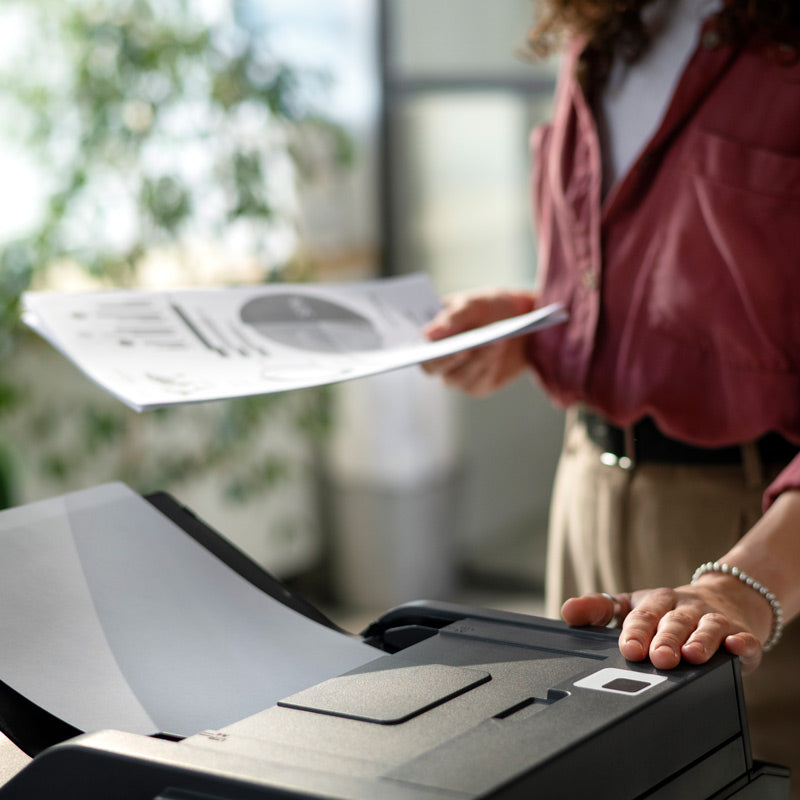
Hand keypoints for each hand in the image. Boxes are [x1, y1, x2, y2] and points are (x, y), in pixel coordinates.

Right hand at [421, 288, 537, 396]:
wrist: (518, 321)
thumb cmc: (487, 309)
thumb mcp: (472, 304)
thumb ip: (451, 318)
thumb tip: (428, 334)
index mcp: (430, 338)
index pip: (418, 351)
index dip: (421, 350)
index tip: (431, 341)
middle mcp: (439, 361)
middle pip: (433, 368)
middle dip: (449, 358)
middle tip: (465, 347)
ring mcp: (458, 376)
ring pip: (459, 377)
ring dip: (476, 359)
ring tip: (494, 340)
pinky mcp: (479, 385)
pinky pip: (480, 381)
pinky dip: (489, 365)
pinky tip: (498, 350)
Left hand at [561, 580, 772, 673]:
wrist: (726, 598)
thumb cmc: (669, 610)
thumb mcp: (633, 605)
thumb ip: (599, 609)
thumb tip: (567, 612)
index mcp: (655, 602)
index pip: (641, 616)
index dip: (635, 632)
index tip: (628, 649)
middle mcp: (684, 609)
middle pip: (673, 622)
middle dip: (665, 639)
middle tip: (658, 658)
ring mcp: (714, 620)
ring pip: (707, 628)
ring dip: (700, 641)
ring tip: (692, 657)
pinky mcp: (741, 634)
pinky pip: (743, 638)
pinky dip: (741, 643)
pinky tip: (736, 647)